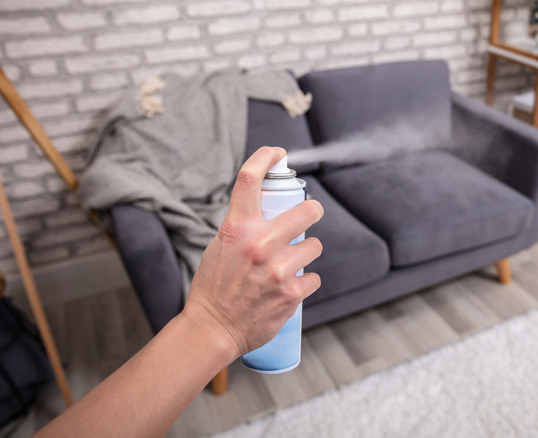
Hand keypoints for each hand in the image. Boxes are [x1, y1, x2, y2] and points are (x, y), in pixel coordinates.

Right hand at [182, 147, 323, 357]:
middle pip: (306, 210)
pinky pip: (313, 277)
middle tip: (312, 212)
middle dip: (313, 210)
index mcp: (237, 229)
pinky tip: (289, 288)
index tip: (277, 153)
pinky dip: (305, 282)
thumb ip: (244, 228)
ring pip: (314, 246)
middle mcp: (259, 245)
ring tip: (291, 264)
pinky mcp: (292, 293)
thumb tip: (270, 213)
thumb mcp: (220, 246)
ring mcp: (278, 270)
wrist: (212, 329)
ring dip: (307, 252)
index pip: (250, 180)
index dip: (266, 158)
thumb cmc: (214, 287)